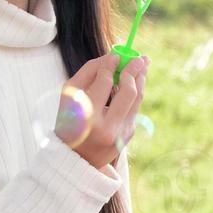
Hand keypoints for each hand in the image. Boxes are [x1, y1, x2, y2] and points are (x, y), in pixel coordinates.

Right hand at [55, 53, 147, 169]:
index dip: (111, 66)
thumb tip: (111, 57)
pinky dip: (134, 94)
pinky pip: (134, 109)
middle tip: (139, 57)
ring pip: (137, 99)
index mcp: (86, 117)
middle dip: (134, 71)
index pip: (104, 84)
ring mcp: (120, 134)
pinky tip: (134, 82)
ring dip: (141, 79)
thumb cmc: (69, 120)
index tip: (116, 54)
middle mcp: (105, 128)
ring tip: (143, 64)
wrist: (74, 157)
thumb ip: (88, 74)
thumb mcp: (69, 98)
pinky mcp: (128, 136)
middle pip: (128, 92)